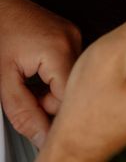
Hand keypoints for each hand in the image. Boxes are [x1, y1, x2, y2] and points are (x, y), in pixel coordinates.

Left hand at [0, 0, 80, 148]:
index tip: (40, 122)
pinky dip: (54, 76)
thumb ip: (24, 113)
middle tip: (28, 96)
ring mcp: (74, 34)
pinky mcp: (71, 34)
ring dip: (53, 90)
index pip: (71, 97)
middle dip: (51, 102)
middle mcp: (74, 39)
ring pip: (73, 78)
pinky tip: (37, 71)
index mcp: (59, 49)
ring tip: (29, 81)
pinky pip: (70, 65)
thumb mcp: (3, 81)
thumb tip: (43, 136)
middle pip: (75, 88)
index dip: (52, 114)